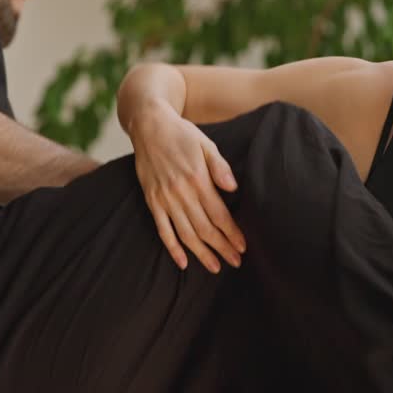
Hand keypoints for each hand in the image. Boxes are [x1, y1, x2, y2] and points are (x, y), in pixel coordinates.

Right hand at [129, 103, 246, 272]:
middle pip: (204, 228)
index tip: (243, 247)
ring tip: (215, 267)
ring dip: (201, 253)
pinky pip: (162, 230)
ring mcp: (164, 199)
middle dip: (222, 248)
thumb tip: (234, 189)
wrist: (149, 126)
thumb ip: (220, 167)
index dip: (232, 233)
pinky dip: (172, 248)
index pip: (218, 214)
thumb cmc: (182, 135)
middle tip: (236, 262)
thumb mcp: (206, 144)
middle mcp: (180, 193)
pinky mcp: (152, 201)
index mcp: (197, 179)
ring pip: (185, 234)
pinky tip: (183, 263)